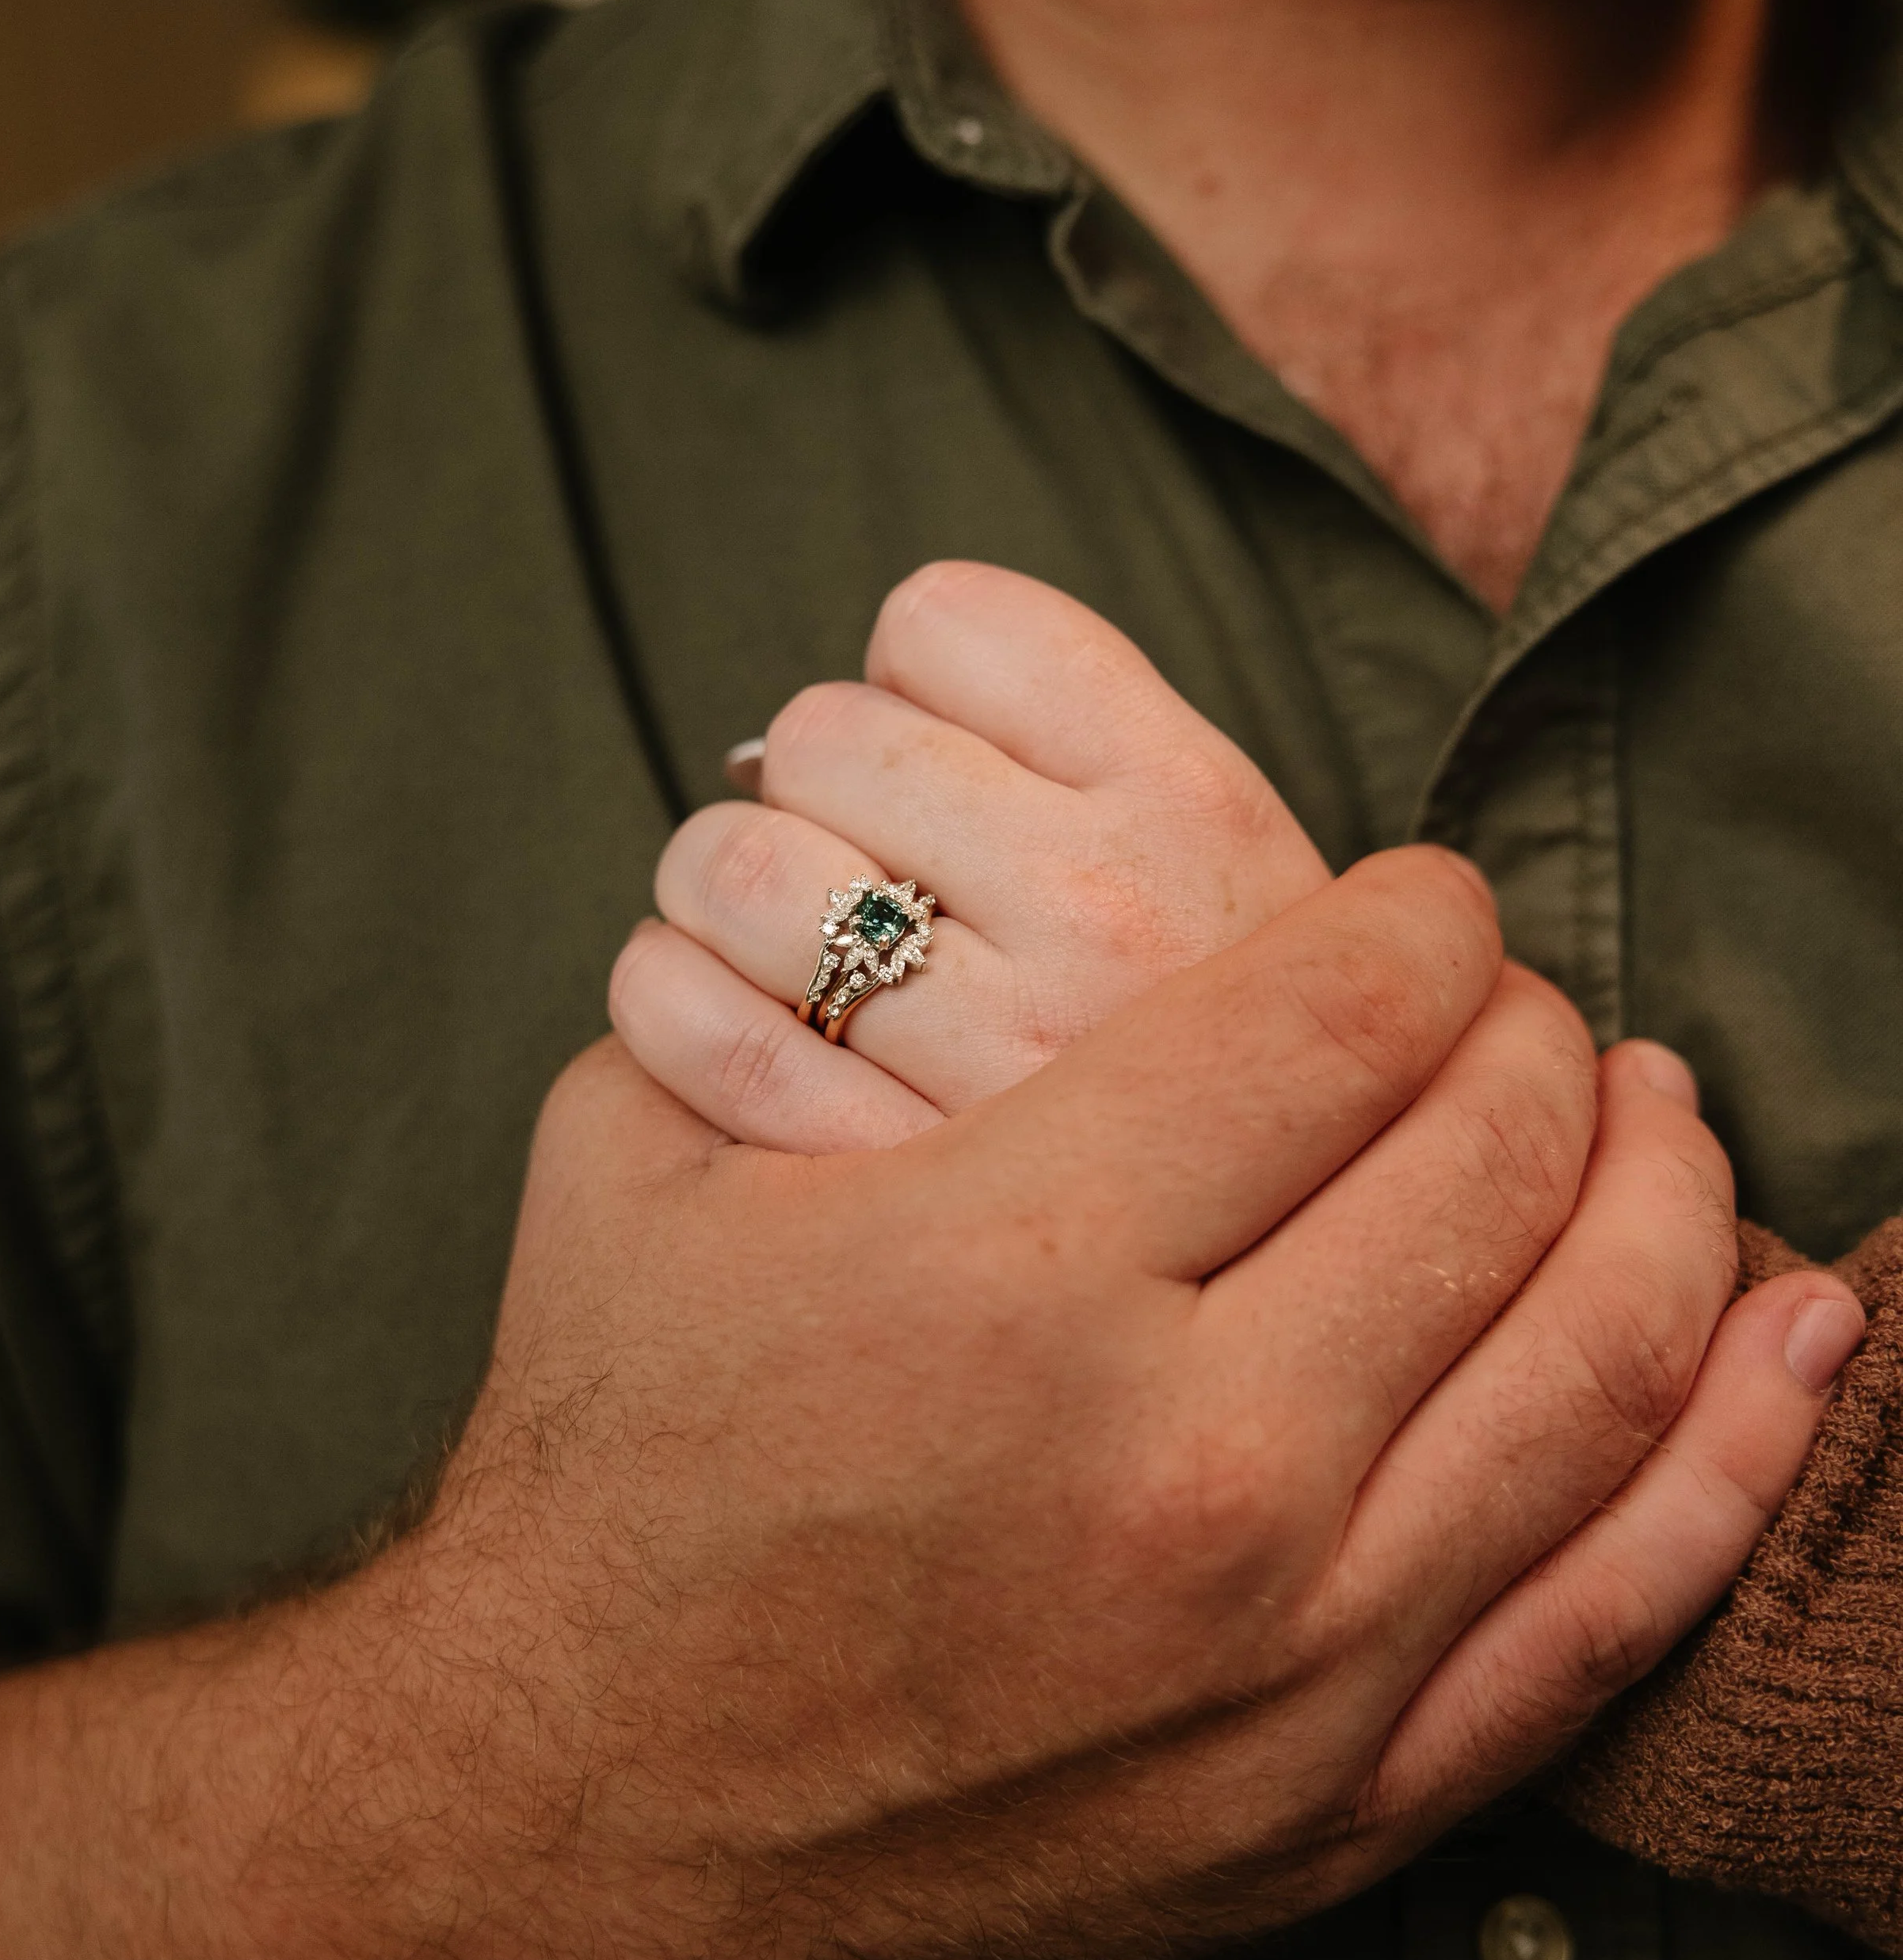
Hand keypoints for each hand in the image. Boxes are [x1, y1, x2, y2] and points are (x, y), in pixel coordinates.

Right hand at [432, 852, 1845, 1959]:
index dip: (1418, 916)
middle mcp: (1184, 1466)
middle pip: (1498, 1156)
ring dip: (1663, 1193)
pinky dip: (1735, 1440)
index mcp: (1010, 1269)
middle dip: (1534, 1032)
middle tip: (1500, 1010)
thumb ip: (835, 973)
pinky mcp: (1337, 1806)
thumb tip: (1002, 852)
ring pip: (1605, 1357)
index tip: (1411, 910)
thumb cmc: (611, 1457)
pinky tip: (1786, 1318)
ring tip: (1647, 1115)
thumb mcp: (642, 1145)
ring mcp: (1288, 1663)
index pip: (1348, 1007)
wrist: (574, 1807)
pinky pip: (1622, 1599)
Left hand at [609, 560, 1330, 1150]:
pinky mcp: (874, 1177)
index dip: (913, 686)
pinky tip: (727, 1022)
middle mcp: (1109, 915)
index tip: (943, 772)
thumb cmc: (1235, 1090)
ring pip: (733, 864)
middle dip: (816, 795)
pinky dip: (672, 998)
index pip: (943, 622)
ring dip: (727, 895)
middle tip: (864, 883)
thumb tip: (883, 674)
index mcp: (1202, 811)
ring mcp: (994, 1054)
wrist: (1288, 1336)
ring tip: (787, 953)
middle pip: (820, 734)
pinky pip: (687, 1017)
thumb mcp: (1250, 893)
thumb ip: (1106, 768)